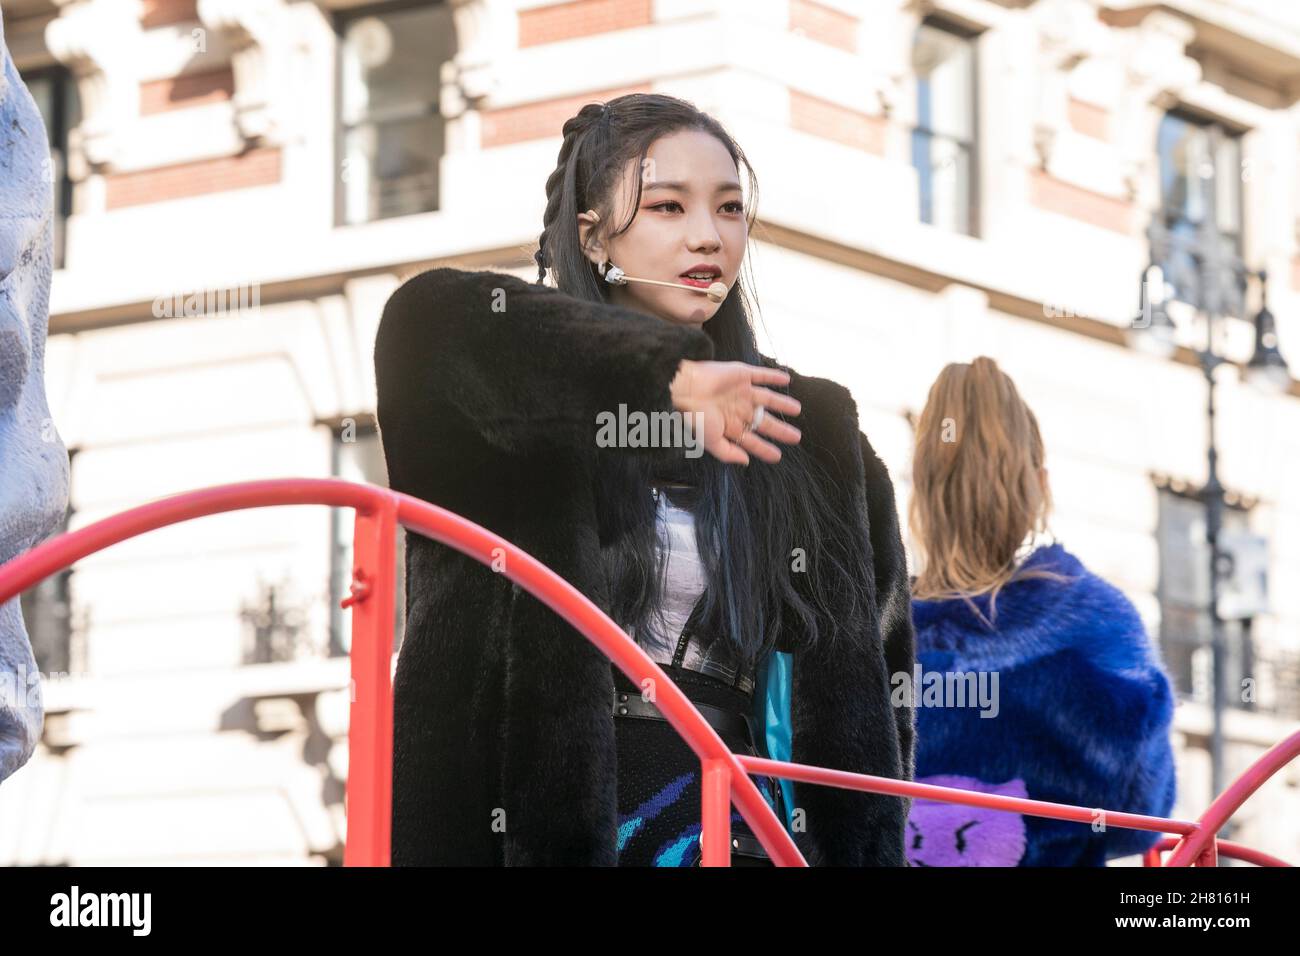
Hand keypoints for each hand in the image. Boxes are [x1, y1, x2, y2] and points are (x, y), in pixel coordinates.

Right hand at [669, 360, 801, 465]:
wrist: (685, 389)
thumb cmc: (694, 417)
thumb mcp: (710, 441)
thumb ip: (728, 453)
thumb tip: (746, 461)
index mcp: (730, 426)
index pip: (752, 440)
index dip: (765, 449)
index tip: (778, 456)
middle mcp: (738, 409)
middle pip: (764, 422)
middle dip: (780, 430)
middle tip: (796, 437)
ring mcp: (741, 392)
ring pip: (767, 399)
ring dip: (782, 404)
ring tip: (796, 409)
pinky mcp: (742, 374)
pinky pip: (761, 376)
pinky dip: (774, 376)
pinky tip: (786, 379)